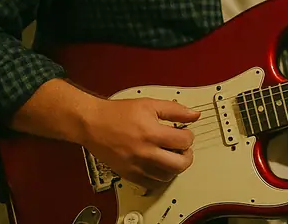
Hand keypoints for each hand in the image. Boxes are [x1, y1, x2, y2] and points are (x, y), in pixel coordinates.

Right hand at [80, 97, 200, 190]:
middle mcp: (145, 152)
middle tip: (183, 150)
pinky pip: (151, 184)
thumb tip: (194, 115)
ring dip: (174, 167)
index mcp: (152, 133)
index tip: (184, 134)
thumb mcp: (150, 104)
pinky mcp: (128, 174)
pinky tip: (159, 166)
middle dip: (187, 156)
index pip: (184, 142)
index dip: (189, 136)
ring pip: (167, 177)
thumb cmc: (118, 114)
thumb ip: (175, 110)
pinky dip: (159, 177)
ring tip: (170, 156)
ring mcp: (136, 166)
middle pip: (179, 165)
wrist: (93, 124)